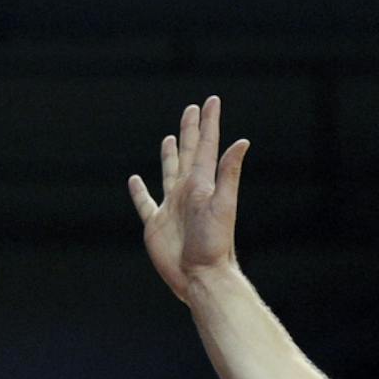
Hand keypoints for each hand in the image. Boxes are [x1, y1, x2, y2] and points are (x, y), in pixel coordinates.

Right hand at [127, 96, 247, 303]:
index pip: (205, 147)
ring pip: (168, 173)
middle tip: (191, 109)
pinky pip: (145, 203)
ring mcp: (170, 208)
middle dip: (189, 131)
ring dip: (168, 155)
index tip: (211, 101)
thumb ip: (228, 173)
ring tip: (169, 138)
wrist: (201, 277)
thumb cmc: (214, 244)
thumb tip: (242, 141)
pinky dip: (139, 192)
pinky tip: (135, 180)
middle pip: (186, 154)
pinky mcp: (155, 225)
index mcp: (201, 184)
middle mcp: (186, 192)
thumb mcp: (222, 205)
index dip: (208, 123)